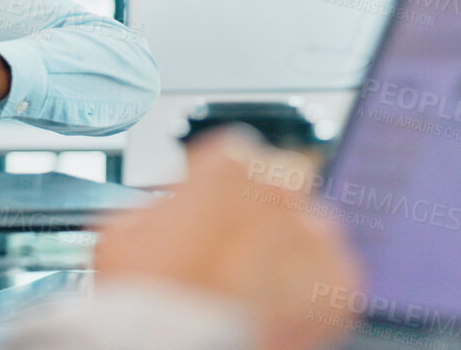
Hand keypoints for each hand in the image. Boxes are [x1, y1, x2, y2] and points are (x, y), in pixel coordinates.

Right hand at [93, 129, 362, 349]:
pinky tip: (268, 303)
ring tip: (246, 284)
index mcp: (231, 167)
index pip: (235, 154)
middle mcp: (283, 192)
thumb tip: (170, 206)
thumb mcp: (122, 233)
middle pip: (276, 183)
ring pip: (304, 225)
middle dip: (255, 211)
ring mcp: (315, 236)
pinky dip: (303, 285)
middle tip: (226, 250)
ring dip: (283, 247)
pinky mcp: (338, 282)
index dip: (214, 184)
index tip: (206, 205)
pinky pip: (325, 268)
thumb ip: (161, 202)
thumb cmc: (153, 307)